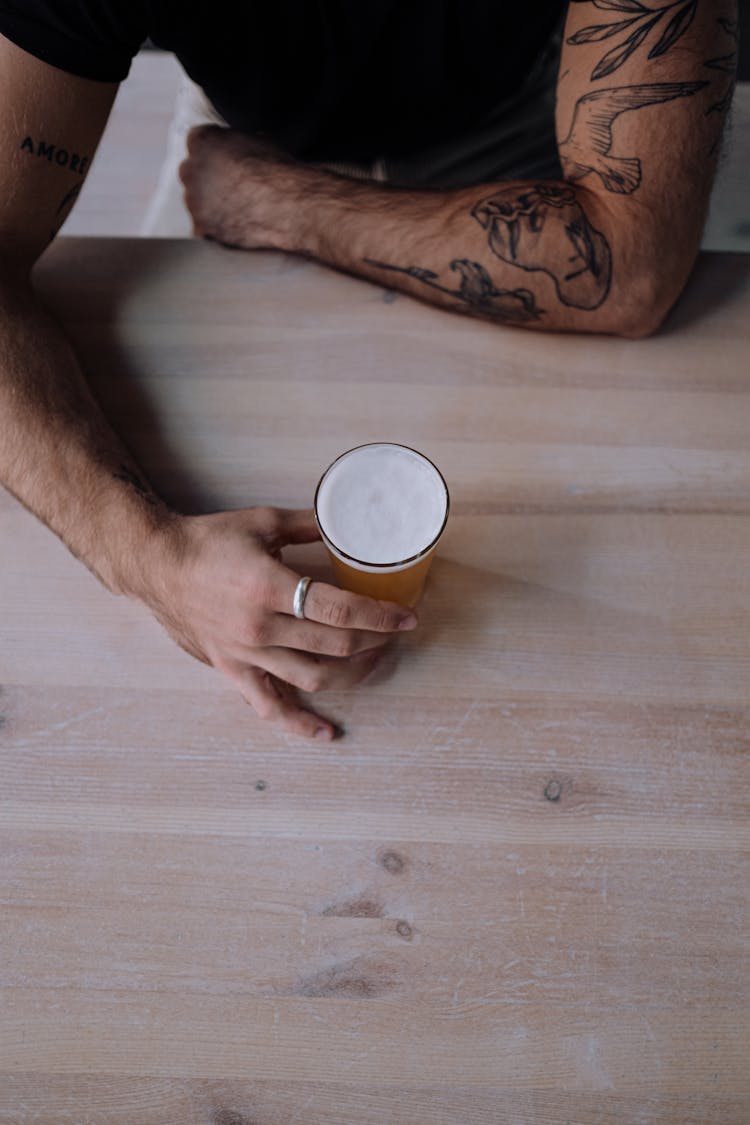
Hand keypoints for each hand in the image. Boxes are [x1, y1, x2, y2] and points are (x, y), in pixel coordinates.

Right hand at [141, 507, 416, 738]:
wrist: (158, 567)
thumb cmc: (209, 541)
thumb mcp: (263, 521)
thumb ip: (310, 524)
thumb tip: (349, 523)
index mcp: (268, 587)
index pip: (338, 610)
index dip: (379, 616)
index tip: (406, 617)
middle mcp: (260, 627)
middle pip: (334, 645)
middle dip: (375, 641)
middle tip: (395, 632)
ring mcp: (247, 654)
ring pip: (313, 678)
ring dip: (353, 674)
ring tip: (375, 660)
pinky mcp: (233, 670)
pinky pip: (269, 706)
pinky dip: (299, 724)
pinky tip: (327, 732)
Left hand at [179, 125, 303, 251]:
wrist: (287, 206)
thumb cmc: (277, 172)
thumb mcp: (259, 140)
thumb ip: (237, 143)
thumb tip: (240, 150)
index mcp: (202, 140)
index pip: (198, 142)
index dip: (215, 154)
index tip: (227, 163)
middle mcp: (190, 168)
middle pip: (192, 172)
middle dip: (207, 179)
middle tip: (233, 187)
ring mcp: (193, 200)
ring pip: (196, 201)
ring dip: (211, 205)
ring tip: (239, 209)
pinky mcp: (201, 227)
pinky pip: (203, 228)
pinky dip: (215, 229)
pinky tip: (236, 226)